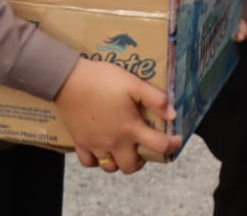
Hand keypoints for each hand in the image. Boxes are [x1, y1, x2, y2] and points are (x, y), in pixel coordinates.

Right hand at [57, 58, 179, 173]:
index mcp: (130, 128)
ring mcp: (95, 145)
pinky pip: (89, 162)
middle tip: (143, 149)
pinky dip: (96, 160)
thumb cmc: (103, 80)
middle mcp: (114, 142)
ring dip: (119, 162)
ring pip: (109, 167)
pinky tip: (101, 150)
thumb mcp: (134, 83)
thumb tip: (172, 115)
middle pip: (130, 167)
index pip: (158, 145)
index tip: (177, 141)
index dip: (172, 146)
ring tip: (123, 150)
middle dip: (141, 162)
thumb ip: (155, 99)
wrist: (69, 80)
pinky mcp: (80, 142)